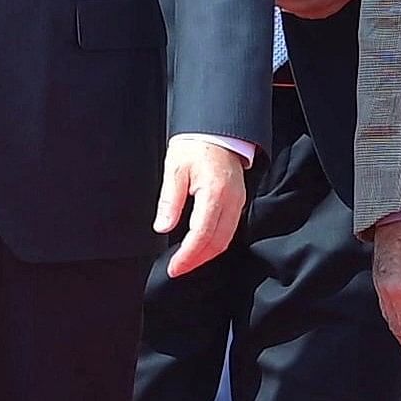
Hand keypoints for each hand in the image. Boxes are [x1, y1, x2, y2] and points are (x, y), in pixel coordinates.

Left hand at [153, 136, 246, 276]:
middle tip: (177, 270)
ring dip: (206, 255)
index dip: (187, 256)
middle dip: (197, 261)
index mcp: (215, 193)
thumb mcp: (175, 169)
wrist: (217, 130)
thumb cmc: (196, 146)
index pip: (202, 235)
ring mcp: (238, 202)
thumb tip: (163, 227)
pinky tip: (201, 247)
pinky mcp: (238, 202)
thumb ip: (170, 201)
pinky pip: (229, 230)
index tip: (173, 267)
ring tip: (187, 263)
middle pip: (217, 243)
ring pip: (226, 240)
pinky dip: (215, 244)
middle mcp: (231, 201)